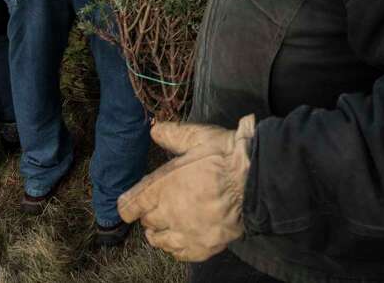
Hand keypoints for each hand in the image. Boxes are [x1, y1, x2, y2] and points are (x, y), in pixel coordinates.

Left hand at [118, 114, 255, 261]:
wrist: (255, 179)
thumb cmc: (226, 156)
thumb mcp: (197, 137)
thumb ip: (173, 135)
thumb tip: (154, 130)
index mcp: (163, 186)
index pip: (131, 204)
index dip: (128, 205)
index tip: (129, 206)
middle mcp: (169, 212)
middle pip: (147, 222)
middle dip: (149, 215)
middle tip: (156, 209)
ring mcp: (186, 232)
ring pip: (160, 241)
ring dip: (158, 234)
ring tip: (163, 228)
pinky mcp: (204, 246)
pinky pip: (181, 254)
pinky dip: (176, 248)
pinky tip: (180, 241)